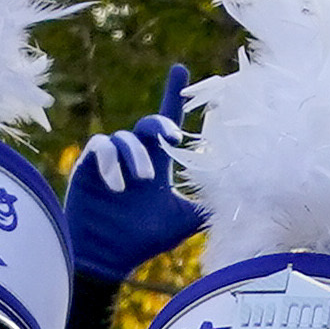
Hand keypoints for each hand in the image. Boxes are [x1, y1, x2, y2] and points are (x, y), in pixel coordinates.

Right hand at [60, 67, 202, 288]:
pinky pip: (98, 147)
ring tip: (142, 180)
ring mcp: (110, 162)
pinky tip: (117, 184)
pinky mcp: (87, 168)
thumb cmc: (143, 241)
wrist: (108, 260)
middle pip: (148, 124)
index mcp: (157, 163)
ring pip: (124, 137)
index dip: (173, 96)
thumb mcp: (182, 222)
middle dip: (160, 125)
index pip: (166, 124)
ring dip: (136, 154)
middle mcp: (134, 157)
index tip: (181, 69)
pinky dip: (109, 161)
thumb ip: (205, 206)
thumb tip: (243, 200)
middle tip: (173, 139)